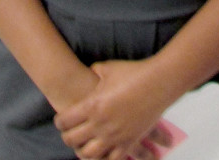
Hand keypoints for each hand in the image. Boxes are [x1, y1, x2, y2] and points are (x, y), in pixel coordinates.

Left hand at [54, 59, 173, 159]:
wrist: (159, 81)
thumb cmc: (133, 72)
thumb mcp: (108, 68)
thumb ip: (94, 71)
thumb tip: (90, 73)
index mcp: (92, 105)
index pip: (65, 120)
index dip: (59, 121)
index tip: (60, 120)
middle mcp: (101, 124)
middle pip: (73, 140)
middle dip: (67, 138)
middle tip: (67, 134)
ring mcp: (115, 135)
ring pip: (89, 154)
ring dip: (82, 151)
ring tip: (82, 146)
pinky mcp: (130, 142)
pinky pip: (112, 159)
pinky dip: (104, 159)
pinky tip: (102, 154)